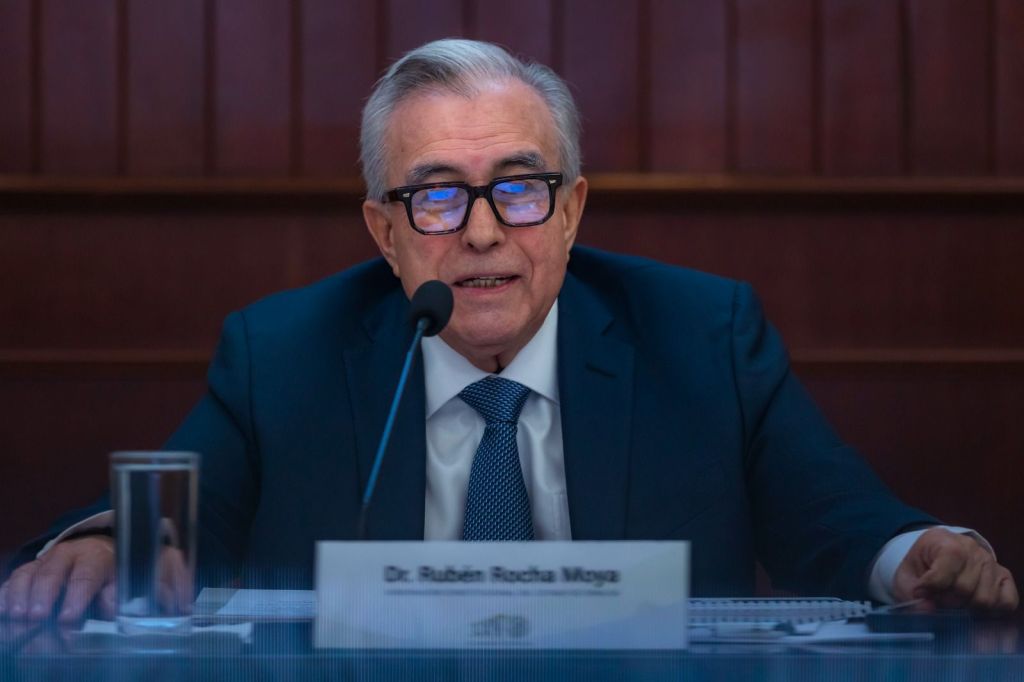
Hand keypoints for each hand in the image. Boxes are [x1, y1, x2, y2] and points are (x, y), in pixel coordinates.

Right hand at [0, 536, 115, 623]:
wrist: (93, 551)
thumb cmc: (104, 572)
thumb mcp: (116, 580)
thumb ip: (112, 597)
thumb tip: (109, 612)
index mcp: (93, 557)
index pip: (84, 576)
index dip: (76, 597)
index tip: (67, 619)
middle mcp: (65, 555)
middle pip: (51, 573)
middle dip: (43, 596)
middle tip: (37, 618)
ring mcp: (42, 561)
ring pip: (27, 575)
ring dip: (20, 597)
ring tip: (18, 616)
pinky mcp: (27, 570)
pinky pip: (11, 580)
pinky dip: (4, 595)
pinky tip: (3, 611)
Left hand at [893, 527, 1017, 611]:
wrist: (935, 552)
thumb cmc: (921, 564)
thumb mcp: (906, 575)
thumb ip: (911, 593)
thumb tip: (928, 609)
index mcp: (946, 542)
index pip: (944, 572)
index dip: (930, 588)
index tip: (920, 592)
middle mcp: (973, 550)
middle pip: (964, 590)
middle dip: (947, 601)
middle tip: (938, 598)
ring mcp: (991, 563)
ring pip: (985, 599)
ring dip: (967, 607)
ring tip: (955, 601)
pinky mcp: (1004, 577)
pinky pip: (1007, 602)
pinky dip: (992, 610)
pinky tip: (975, 605)